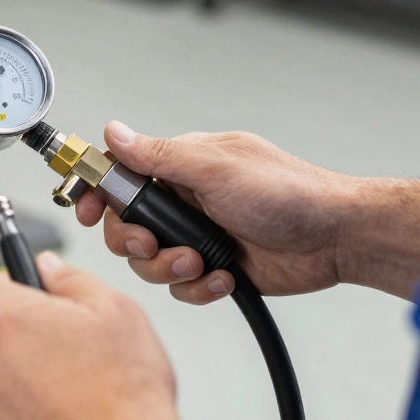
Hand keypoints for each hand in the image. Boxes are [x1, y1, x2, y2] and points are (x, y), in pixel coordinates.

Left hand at [0, 252, 193, 419]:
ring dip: (20, 382)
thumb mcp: (117, 312)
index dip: (12, 290)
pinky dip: (19, 418)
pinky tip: (57, 419)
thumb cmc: (126, 397)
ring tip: (67, 394)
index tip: (28, 300)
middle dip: (24, 340)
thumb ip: (72, 279)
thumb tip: (49, 267)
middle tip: (66, 355)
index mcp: (11, 319)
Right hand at [77, 123, 419, 301]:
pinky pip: (181, 286)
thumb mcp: (216, 166)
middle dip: (132, 240)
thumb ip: (159, 155)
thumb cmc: (287, 191)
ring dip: (169, 267)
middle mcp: (185, 201)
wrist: (335, 237)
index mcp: (181, 167)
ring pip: (150, 261)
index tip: (84, 208)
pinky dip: (199, 286)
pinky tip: (223, 276)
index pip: (121, 176)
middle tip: (151, 244)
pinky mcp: (213, 269)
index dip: (96, 193)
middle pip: (125, 225)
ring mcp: (198, 236)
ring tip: (199, 262)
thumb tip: (114, 133)